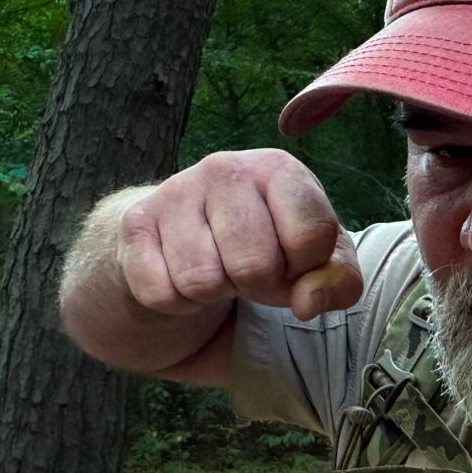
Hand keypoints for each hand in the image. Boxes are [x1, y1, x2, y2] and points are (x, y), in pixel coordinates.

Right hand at [118, 149, 362, 321]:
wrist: (175, 248)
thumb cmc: (262, 250)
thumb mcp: (315, 262)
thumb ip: (338, 280)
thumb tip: (310, 302)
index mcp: (279, 169)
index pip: (313, 235)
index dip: (307, 270)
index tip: (295, 264)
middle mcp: (225, 168)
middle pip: (255, 265)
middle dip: (258, 288)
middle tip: (250, 276)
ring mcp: (174, 192)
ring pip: (203, 281)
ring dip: (214, 296)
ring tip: (216, 272)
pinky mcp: (133, 226)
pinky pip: (162, 294)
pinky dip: (176, 304)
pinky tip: (179, 278)